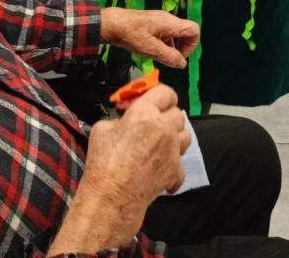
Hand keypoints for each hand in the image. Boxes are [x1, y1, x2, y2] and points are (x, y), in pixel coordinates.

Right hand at [57, 86, 189, 251]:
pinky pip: (181, 164)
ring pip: (186, 136)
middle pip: (177, 113)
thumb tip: (125, 122)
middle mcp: (164, 128)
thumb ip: (120, 119)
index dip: (160, 95)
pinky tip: (161, 170)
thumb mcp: (102, 128)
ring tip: (160, 144)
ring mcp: (173, 150)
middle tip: (152, 124)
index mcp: (146, 112)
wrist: (112, 197)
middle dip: (166, 116)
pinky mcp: (176, 171)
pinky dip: (173, 167)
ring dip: (175, 137)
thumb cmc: (104, 160)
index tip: (151, 101)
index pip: (165, 92)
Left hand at [101, 8, 198, 69]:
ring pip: (176, 34)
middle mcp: (168, 19)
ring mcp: (160, 20)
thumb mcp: (151, 49)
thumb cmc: (131, 35)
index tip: (179, 57)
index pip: (194, 30)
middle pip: (185, 33)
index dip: (192, 46)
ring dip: (172, 47)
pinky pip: (166, 34)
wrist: (112, 24)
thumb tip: (182, 64)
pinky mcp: (153, 23)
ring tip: (158, 56)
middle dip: (181, 48)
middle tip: (168, 59)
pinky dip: (164, 43)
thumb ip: (169, 57)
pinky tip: (152, 50)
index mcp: (170, 23)